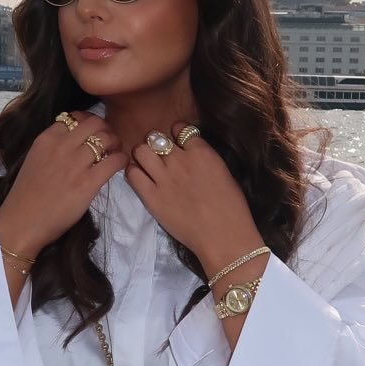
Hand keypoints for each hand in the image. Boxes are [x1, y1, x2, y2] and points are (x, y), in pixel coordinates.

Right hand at [0, 111, 125, 257]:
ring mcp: (75, 164)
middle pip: (94, 123)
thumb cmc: (27, 196)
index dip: (88, 122)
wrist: (23, 221)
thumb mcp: (35, 160)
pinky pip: (114, 161)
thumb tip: (74, 143)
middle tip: (109, 140)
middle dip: (106, 129)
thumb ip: (53, 148)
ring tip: (115, 152)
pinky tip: (119, 165)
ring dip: (115, 143)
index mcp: (46, 139)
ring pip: (106, 138)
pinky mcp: (88, 183)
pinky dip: (121, 160)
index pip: (74, 117)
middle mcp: (61, 146)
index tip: (93, 131)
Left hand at [125, 122, 262, 270]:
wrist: (223, 236)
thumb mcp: (224, 173)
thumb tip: (192, 154)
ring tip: (147, 166)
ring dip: (142, 156)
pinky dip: (134, 172)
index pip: (180, 129)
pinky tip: (141, 179)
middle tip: (159, 157)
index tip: (177, 144)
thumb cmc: (231, 208)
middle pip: (155, 137)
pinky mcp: (151, 197)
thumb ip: (205, 159)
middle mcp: (179, 160)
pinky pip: (132, 174)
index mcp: (201, 152)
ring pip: (141, 151)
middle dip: (156, 144)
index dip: (176, 135)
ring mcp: (163, 178)